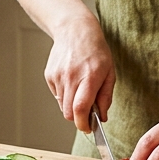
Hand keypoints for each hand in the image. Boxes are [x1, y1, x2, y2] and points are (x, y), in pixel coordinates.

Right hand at [44, 15, 114, 130]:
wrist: (75, 30)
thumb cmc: (96, 51)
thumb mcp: (110, 72)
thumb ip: (105, 97)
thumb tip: (101, 117)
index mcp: (89, 77)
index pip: (81, 108)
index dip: (83, 124)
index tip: (88, 128)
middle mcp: (71, 77)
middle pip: (68, 112)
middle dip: (78, 118)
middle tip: (87, 114)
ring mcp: (58, 76)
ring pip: (62, 106)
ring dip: (71, 106)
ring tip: (80, 90)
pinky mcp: (49, 75)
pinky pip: (57, 95)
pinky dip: (64, 95)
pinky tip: (71, 81)